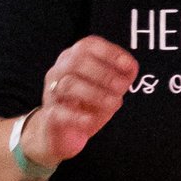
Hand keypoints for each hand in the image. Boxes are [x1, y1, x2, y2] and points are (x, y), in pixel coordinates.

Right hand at [24, 36, 138, 168]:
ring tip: (114, 103)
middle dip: (104, 73)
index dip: (110, 52)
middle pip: (76, 62)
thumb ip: (121, 78)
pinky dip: (77, 116)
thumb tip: (131, 67)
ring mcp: (52, 93)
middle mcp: (59, 72)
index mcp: (72, 59)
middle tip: (122, 87)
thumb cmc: (86, 106)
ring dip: (95, 93)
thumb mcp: (109, 90)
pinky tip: (90, 119)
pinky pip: (59, 112)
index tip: (129, 64)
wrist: (61, 135)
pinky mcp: (50, 116)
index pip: (88, 45)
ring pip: (68, 85)